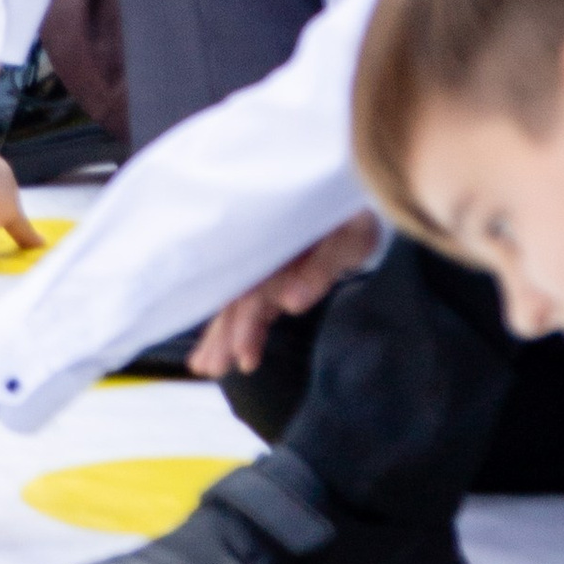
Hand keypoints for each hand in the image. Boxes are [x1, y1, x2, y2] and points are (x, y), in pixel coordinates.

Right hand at [186, 212, 383, 380]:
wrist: (357, 197)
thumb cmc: (355, 217)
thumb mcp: (349, 237)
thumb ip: (321, 267)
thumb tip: (292, 302)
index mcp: (280, 238)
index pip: (255, 283)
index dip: (245, 317)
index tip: (240, 350)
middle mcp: (268, 252)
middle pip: (240, 293)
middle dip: (225, 331)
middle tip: (212, 366)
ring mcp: (270, 265)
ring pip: (241, 301)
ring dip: (225, 333)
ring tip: (207, 366)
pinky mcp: (278, 277)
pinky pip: (254, 302)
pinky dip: (241, 326)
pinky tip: (232, 351)